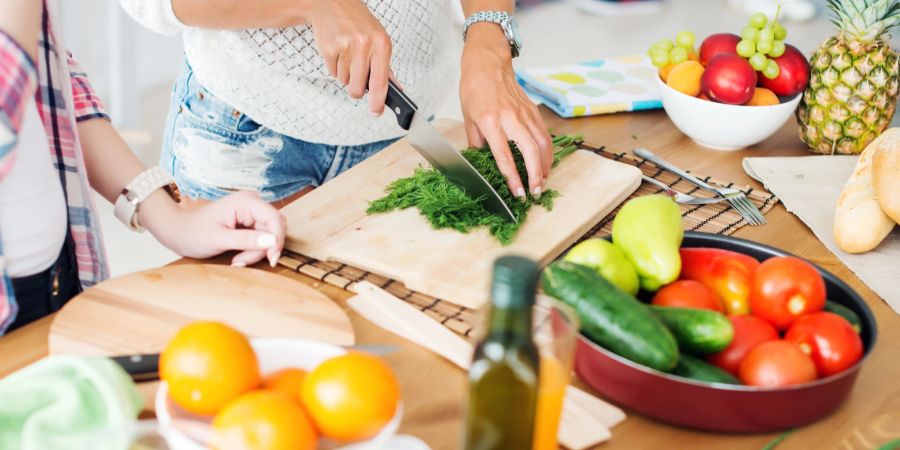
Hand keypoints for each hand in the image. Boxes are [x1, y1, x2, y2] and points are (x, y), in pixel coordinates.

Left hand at [143, 191, 286, 267]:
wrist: (179, 232)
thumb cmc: (193, 233)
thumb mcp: (218, 239)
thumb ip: (246, 240)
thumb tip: (273, 241)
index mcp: (245, 202)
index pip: (275, 219)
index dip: (277, 239)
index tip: (272, 259)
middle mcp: (252, 203)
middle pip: (274, 228)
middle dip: (263, 248)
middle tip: (242, 261)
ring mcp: (252, 212)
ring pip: (269, 236)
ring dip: (256, 252)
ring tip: (236, 260)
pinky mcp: (250, 222)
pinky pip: (262, 238)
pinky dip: (253, 250)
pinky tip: (238, 256)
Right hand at [308, 0, 391, 115]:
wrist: (332, 3)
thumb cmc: (358, 22)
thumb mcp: (379, 39)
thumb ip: (386, 67)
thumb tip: (395, 89)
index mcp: (381, 44)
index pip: (381, 82)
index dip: (378, 101)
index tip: (376, 111)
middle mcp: (364, 45)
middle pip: (358, 88)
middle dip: (357, 89)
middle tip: (357, 77)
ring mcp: (346, 47)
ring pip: (345, 81)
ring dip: (345, 75)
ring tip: (347, 56)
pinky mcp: (329, 49)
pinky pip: (332, 73)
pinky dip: (335, 67)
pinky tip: (338, 52)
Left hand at [459, 25, 551, 198]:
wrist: (488, 64)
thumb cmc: (474, 89)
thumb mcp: (468, 118)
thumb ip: (477, 143)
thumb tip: (481, 164)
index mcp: (490, 122)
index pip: (504, 156)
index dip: (513, 178)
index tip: (518, 193)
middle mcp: (510, 118)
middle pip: (529, 151)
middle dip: (535, 175)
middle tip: (535, 192)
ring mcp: (524, 114)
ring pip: (542, 144)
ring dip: (544, 166)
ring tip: (542, 182)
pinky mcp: (533, 111)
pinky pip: (544, 135)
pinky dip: (548, 152)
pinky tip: (545, 164)